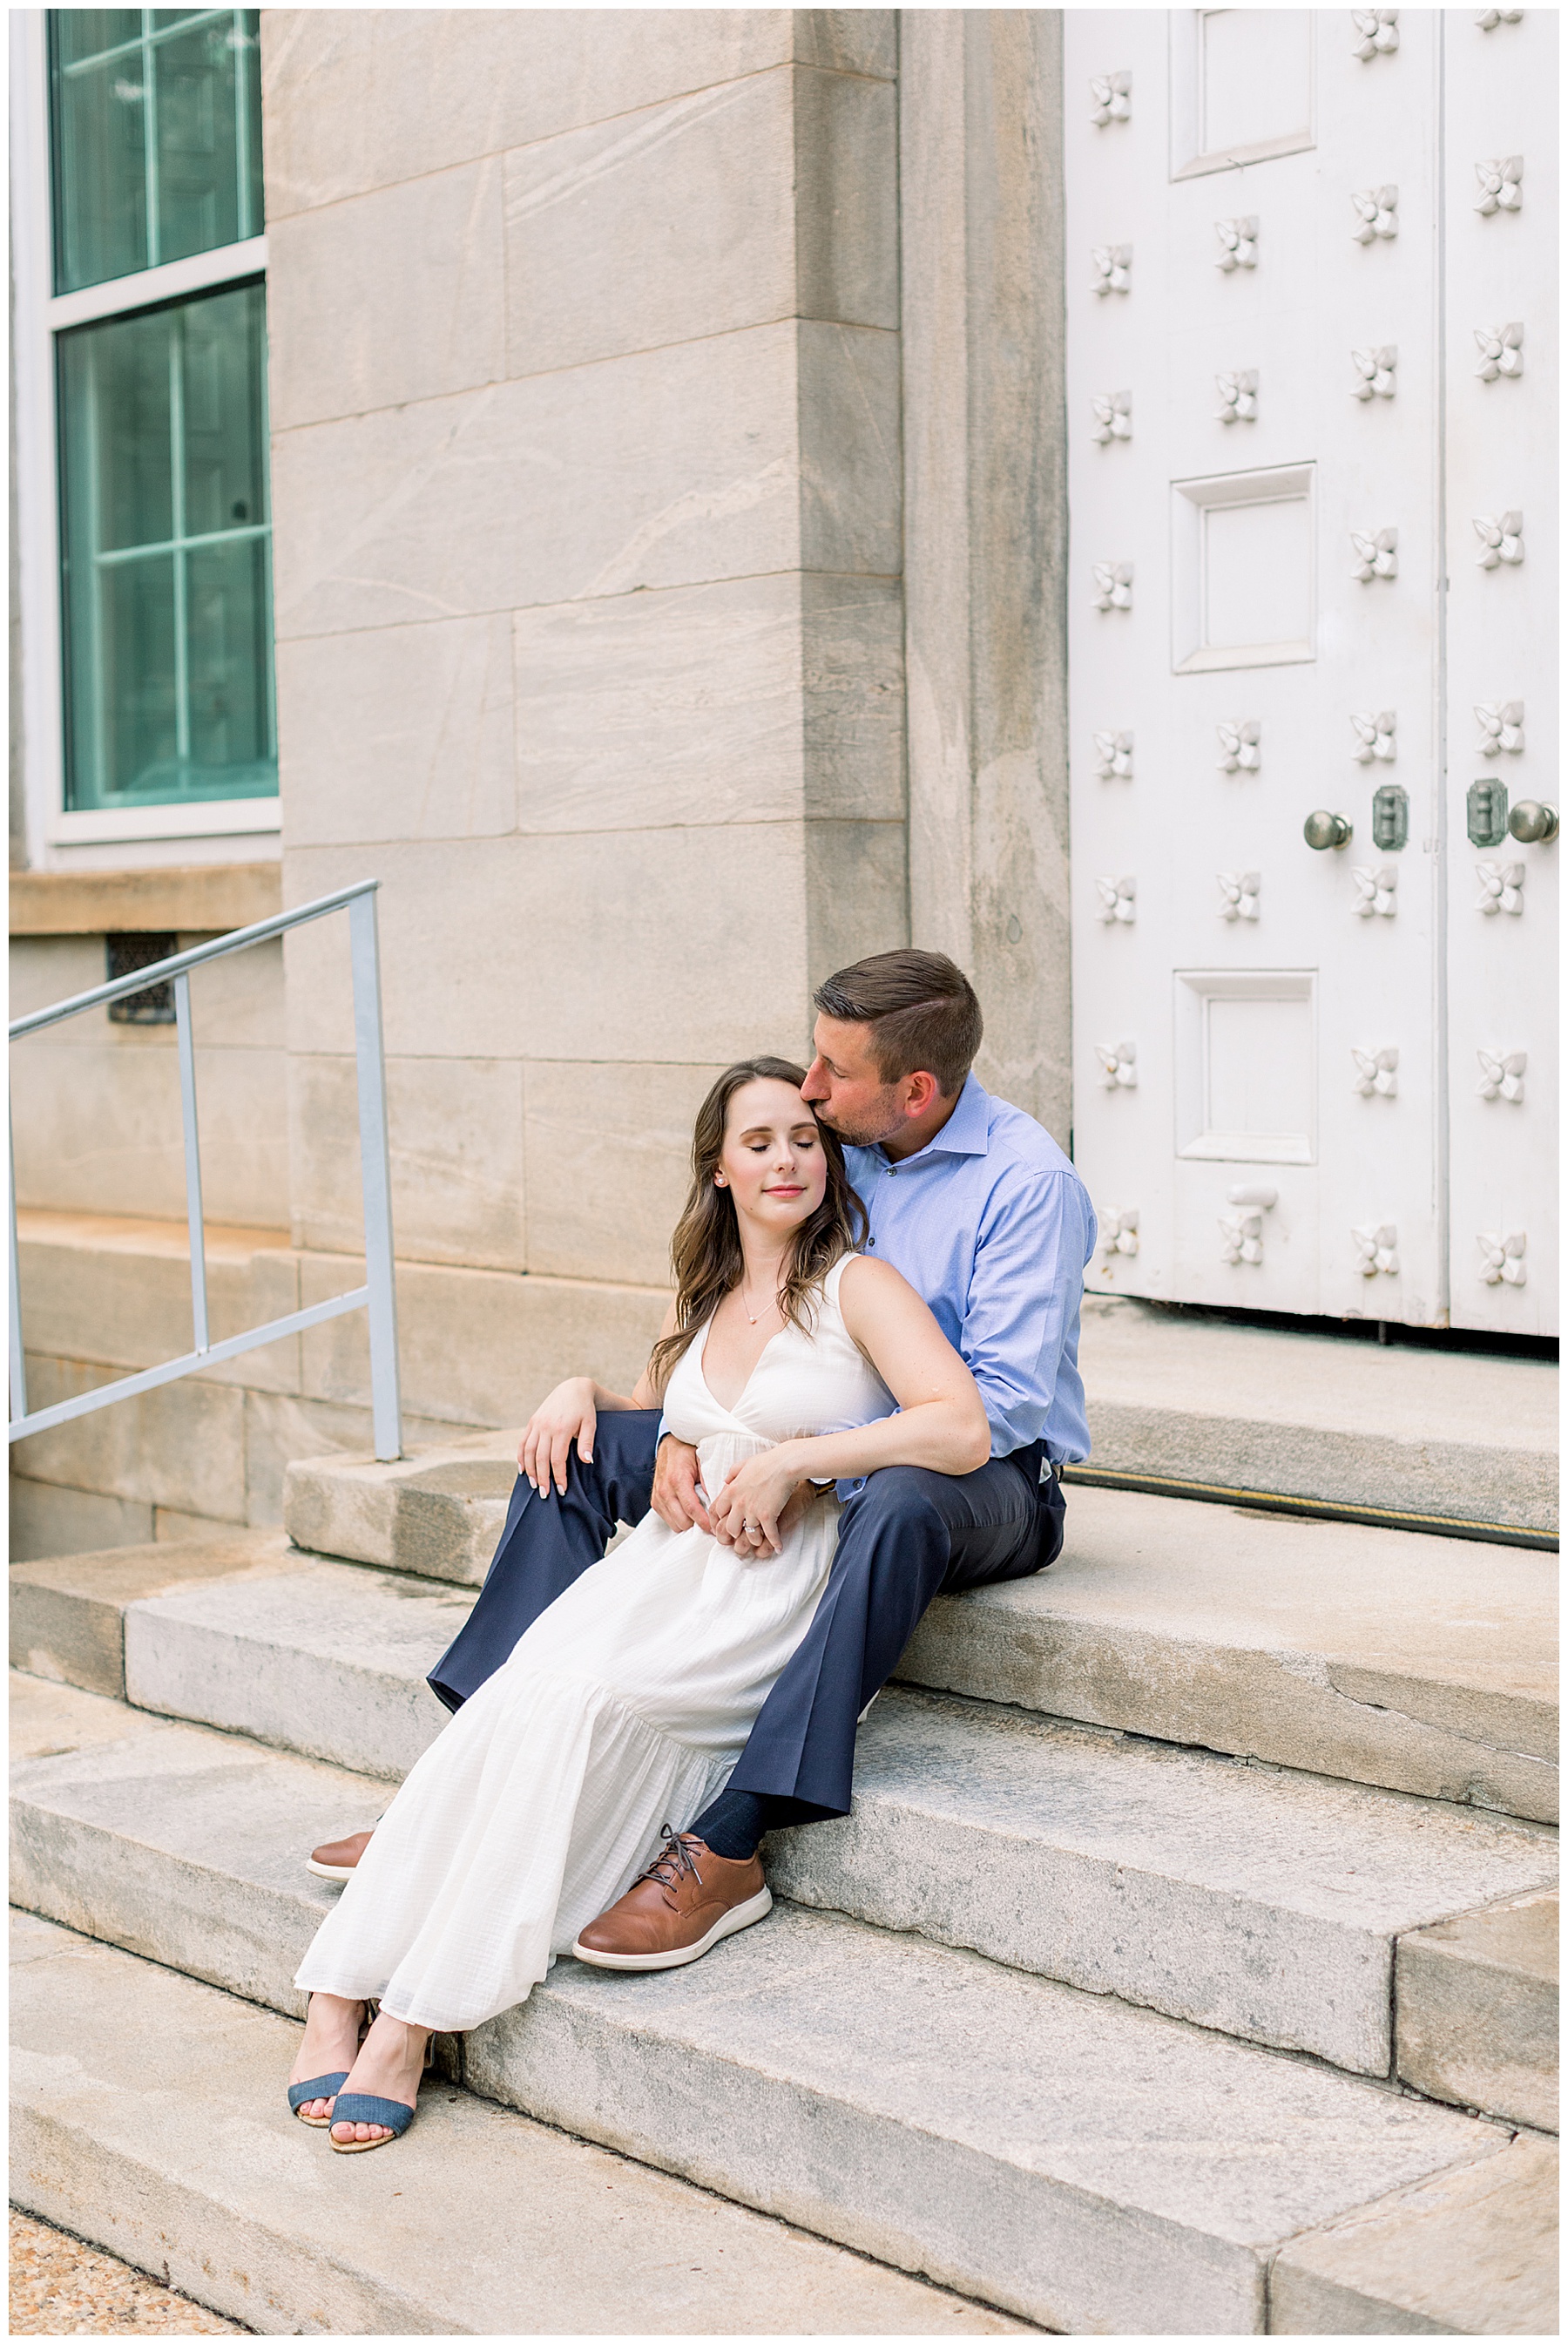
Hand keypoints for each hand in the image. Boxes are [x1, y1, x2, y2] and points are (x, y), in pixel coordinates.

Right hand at [519, 1377, 596, 1495]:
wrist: (573, 1389)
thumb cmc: (585, 1409)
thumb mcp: (591, 1424)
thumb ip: (587, 1443)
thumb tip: (587, 1462)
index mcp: (561, 1429)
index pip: (557, 1459)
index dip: (558, 1476)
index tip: (561, 1490)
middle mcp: (546, 1427)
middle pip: (540, 1458)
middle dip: (542, 1478)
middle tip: (544, 1494)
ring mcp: (537, 1424)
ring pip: (528, 1451)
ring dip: (529, 1470)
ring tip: (534, 1485)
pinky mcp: (532, 1421)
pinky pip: (523, 1442)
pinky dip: (521, 1457)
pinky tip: (522, 1469)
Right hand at [651, 1435, 710, 1534]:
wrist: (670, 1446)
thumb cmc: (687, 1452)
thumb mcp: (703, 1460)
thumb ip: (708, 1480)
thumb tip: (716, 1500)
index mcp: (677, 1479)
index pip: (691, 1509)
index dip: (704, 1522)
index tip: (715, 1528)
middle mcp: (664, 1490)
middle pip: (682, 1522)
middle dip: (698, 1525)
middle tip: (711, 1521)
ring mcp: (658, 1497)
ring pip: (675, 1524)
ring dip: (689, 1523)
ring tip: (701, 1516)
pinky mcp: (655, 1502)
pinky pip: (669, 1520)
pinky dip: (680, 1520)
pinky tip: (689, 1512)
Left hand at [708, 1450, 809, 1556]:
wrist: (785, 1464)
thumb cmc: (766, 1462)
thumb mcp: (743, 1464)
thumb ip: (731, 1474)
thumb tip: (725, 1482)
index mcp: (731, 1491)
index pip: (717, 1512)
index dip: (720, 1521)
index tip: (724, 1526)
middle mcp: (739, 1503)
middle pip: (730, 1528)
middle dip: (735, 1534)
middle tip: (741, 1536)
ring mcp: (753, 1511)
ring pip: (749, 1535)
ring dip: (755, 1540)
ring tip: (761, 1541)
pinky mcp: (768, 1516)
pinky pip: (770, 1535)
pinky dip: (775, 1543)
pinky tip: (779, 1548)